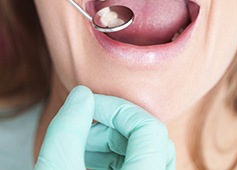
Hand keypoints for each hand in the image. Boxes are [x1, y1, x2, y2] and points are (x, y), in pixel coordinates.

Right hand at [35, 86, 175, 169]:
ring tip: (83, 146)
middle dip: (111, 123)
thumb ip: (67, 129)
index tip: (88, 106)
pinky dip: (115, 153)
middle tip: (82, 127)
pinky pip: (139, 161)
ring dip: (113, 137)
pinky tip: (90, 159)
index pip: (149, 128)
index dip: (116, 108)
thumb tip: (81, 95)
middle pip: (148, 135)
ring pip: (145, 148)